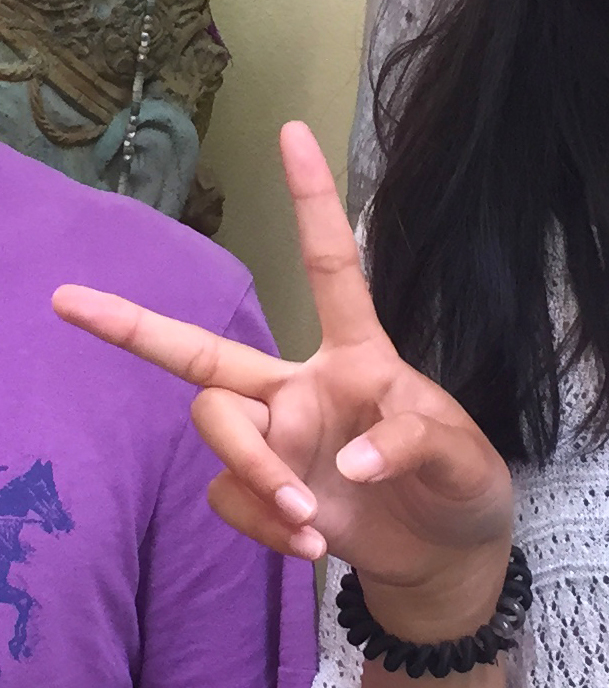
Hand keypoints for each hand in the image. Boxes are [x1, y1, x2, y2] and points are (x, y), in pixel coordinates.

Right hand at [54, 124, 516, 635]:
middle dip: (132, 326)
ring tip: (308, 517)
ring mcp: (276, 439)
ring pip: (215, 428)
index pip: (332, 266)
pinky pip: (229, 496)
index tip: (292, 131)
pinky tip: (312, 543)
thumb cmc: (460, 483)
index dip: (312, 201)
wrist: (446, 556)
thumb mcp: (462, 456)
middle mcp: (300, 387)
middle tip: (67, 301)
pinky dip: (263, 524)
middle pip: (203, 353)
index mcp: (358, 354)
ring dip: (254, 475)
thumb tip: (348, 464)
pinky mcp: (264, 492)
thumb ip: (413, 444)